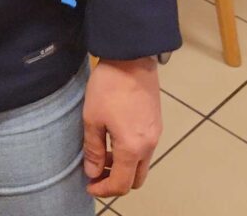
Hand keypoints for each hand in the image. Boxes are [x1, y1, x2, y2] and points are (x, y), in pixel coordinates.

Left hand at [83, 58, 161, 197]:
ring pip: (142, 164)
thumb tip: (92, 171)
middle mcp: (149, 145)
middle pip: (136, 179)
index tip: (89, 184)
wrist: (132, 58)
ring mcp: (155, 134)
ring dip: (124, 167)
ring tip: (102, 154)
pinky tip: (115, 139)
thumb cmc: (109, 86)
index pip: (121, 184)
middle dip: (116, 181)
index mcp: (132, 147)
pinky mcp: (156, 123)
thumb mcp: (93, 117)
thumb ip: (93, 148)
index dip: (103, 189)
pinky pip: (145, 149)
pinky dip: (131, 153)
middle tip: (96, 172)